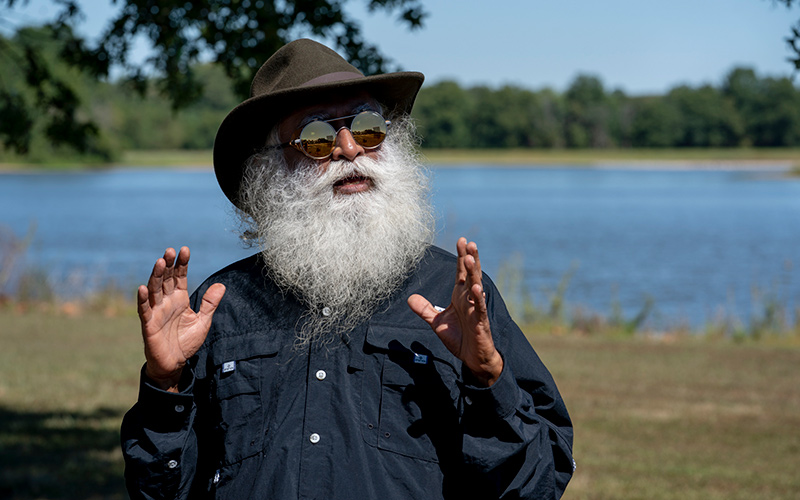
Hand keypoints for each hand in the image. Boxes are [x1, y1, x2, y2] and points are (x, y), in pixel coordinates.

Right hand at [137, 247, 225, 391]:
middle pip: (165, 279)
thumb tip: (222, 285)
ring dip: (155, 276)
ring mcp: (156, 311)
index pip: (179, 277)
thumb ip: (210, 303)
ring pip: (154, 290)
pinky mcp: (149, 324)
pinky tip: (142, 288)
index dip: (181, 264)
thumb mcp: (203, 321)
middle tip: (170, 251)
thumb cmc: (186, 341)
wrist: (175, 364)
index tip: (185, 250)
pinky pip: (144, 310)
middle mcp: (167, 302)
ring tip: (159, 262)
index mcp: (180, 299)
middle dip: (167, 265)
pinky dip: (143, 299)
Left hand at [408, 238, 502, 385]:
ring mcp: (476, 309)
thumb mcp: (437, 322)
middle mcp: (469, 299)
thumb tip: (410, 298)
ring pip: (476, 287)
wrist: (472, 358)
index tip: (461, 240)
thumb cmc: (459, 337)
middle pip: (471, 274)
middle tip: (469, 242)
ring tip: (471, 258)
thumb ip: (425, 309)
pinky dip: (478, 298)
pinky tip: (476, 288)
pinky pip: (479, 308)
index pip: (461, 272)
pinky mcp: (480, 322)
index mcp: (460, 296)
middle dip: (470, 258)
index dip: (461, 256)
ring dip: (474, 273)